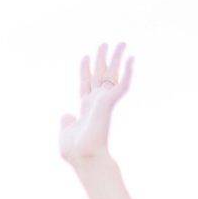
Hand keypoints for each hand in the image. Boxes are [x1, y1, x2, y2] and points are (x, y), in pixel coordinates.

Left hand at [59, 41, 132, 164]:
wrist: (83, 155)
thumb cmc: (74, 150)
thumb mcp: (66, 133)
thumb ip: (66, 122)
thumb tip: (66, 115)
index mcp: (86, 108)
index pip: (86, 84)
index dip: (84, 70)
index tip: (85, 57)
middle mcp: (96, 102)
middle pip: (100, 75)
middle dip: (102, 59)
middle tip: (105, 43)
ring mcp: (104, 101)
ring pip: (113, 75)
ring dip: (117, 58)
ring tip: (121, 43)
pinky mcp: (110, 102)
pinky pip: (123, 84)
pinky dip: (128, 71)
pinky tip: (132, 58)